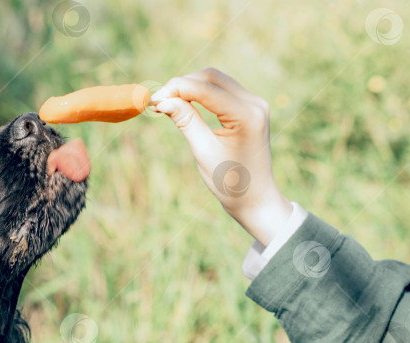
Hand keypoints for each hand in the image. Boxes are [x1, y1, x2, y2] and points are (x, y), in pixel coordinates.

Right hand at [151, 68, 291, 246]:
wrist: (255, 197)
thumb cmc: (229, 181)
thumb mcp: (203, 150)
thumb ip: (185, 121)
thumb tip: (162, 100)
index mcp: (247, 116)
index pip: (206, 89)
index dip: (177, 89)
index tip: (154, 99)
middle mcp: (255, 104)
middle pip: (212, 78)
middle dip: (183, 84)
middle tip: (160, 101)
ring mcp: (255, 103)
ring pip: (216, 80)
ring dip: (191, 87)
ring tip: (168, 103)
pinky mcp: (251, 107)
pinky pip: (223, 90)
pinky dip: (202, 93)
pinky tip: (185, 103)